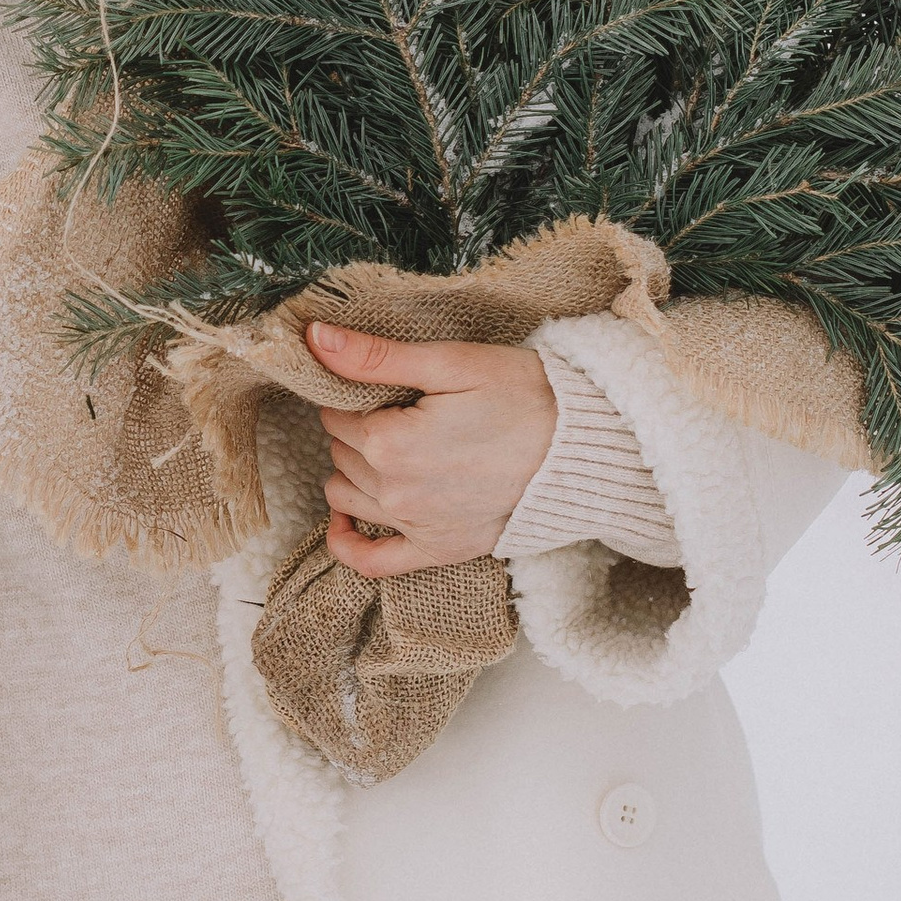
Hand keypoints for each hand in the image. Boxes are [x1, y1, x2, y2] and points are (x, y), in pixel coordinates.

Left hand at [304, 320, 556, 575]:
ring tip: (392, 448)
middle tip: (401, 411)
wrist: (586, 449)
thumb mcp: (451, 363)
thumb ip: (376, 357)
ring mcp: (415, 527)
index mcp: (390, 442)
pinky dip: (348, 542)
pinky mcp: (439, 550)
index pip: (336, 415)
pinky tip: (345, 519)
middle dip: (358, 429)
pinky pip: (371, 561)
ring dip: (355, 470)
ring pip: (346, 494)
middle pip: (341, 452)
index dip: (354, 395)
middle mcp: (395, 492)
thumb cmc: (525, 395)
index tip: (386, 386)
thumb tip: (314, 339)